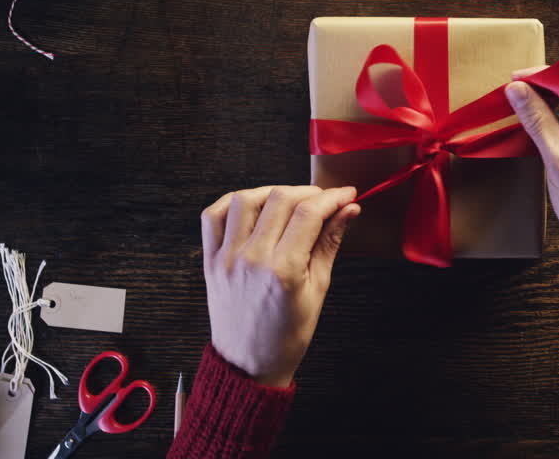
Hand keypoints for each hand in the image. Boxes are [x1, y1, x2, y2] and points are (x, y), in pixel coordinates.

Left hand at [200, 185, 359, 386]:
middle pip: (280, 199)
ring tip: (289, 202)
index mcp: (282, 271)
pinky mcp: (210, 261)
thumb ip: (330, 244)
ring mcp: (226, 258)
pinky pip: (213, 216)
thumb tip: (348, 210)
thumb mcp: (318, 290)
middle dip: (308, 192)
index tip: (346, 194)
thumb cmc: (286, 336)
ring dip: (272, 192)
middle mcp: (251, 260)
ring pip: (245, 200)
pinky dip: (233, 203)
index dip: (332, 197)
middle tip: (323, 200)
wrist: (248, 366)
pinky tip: (254, 206)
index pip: (309, 214)